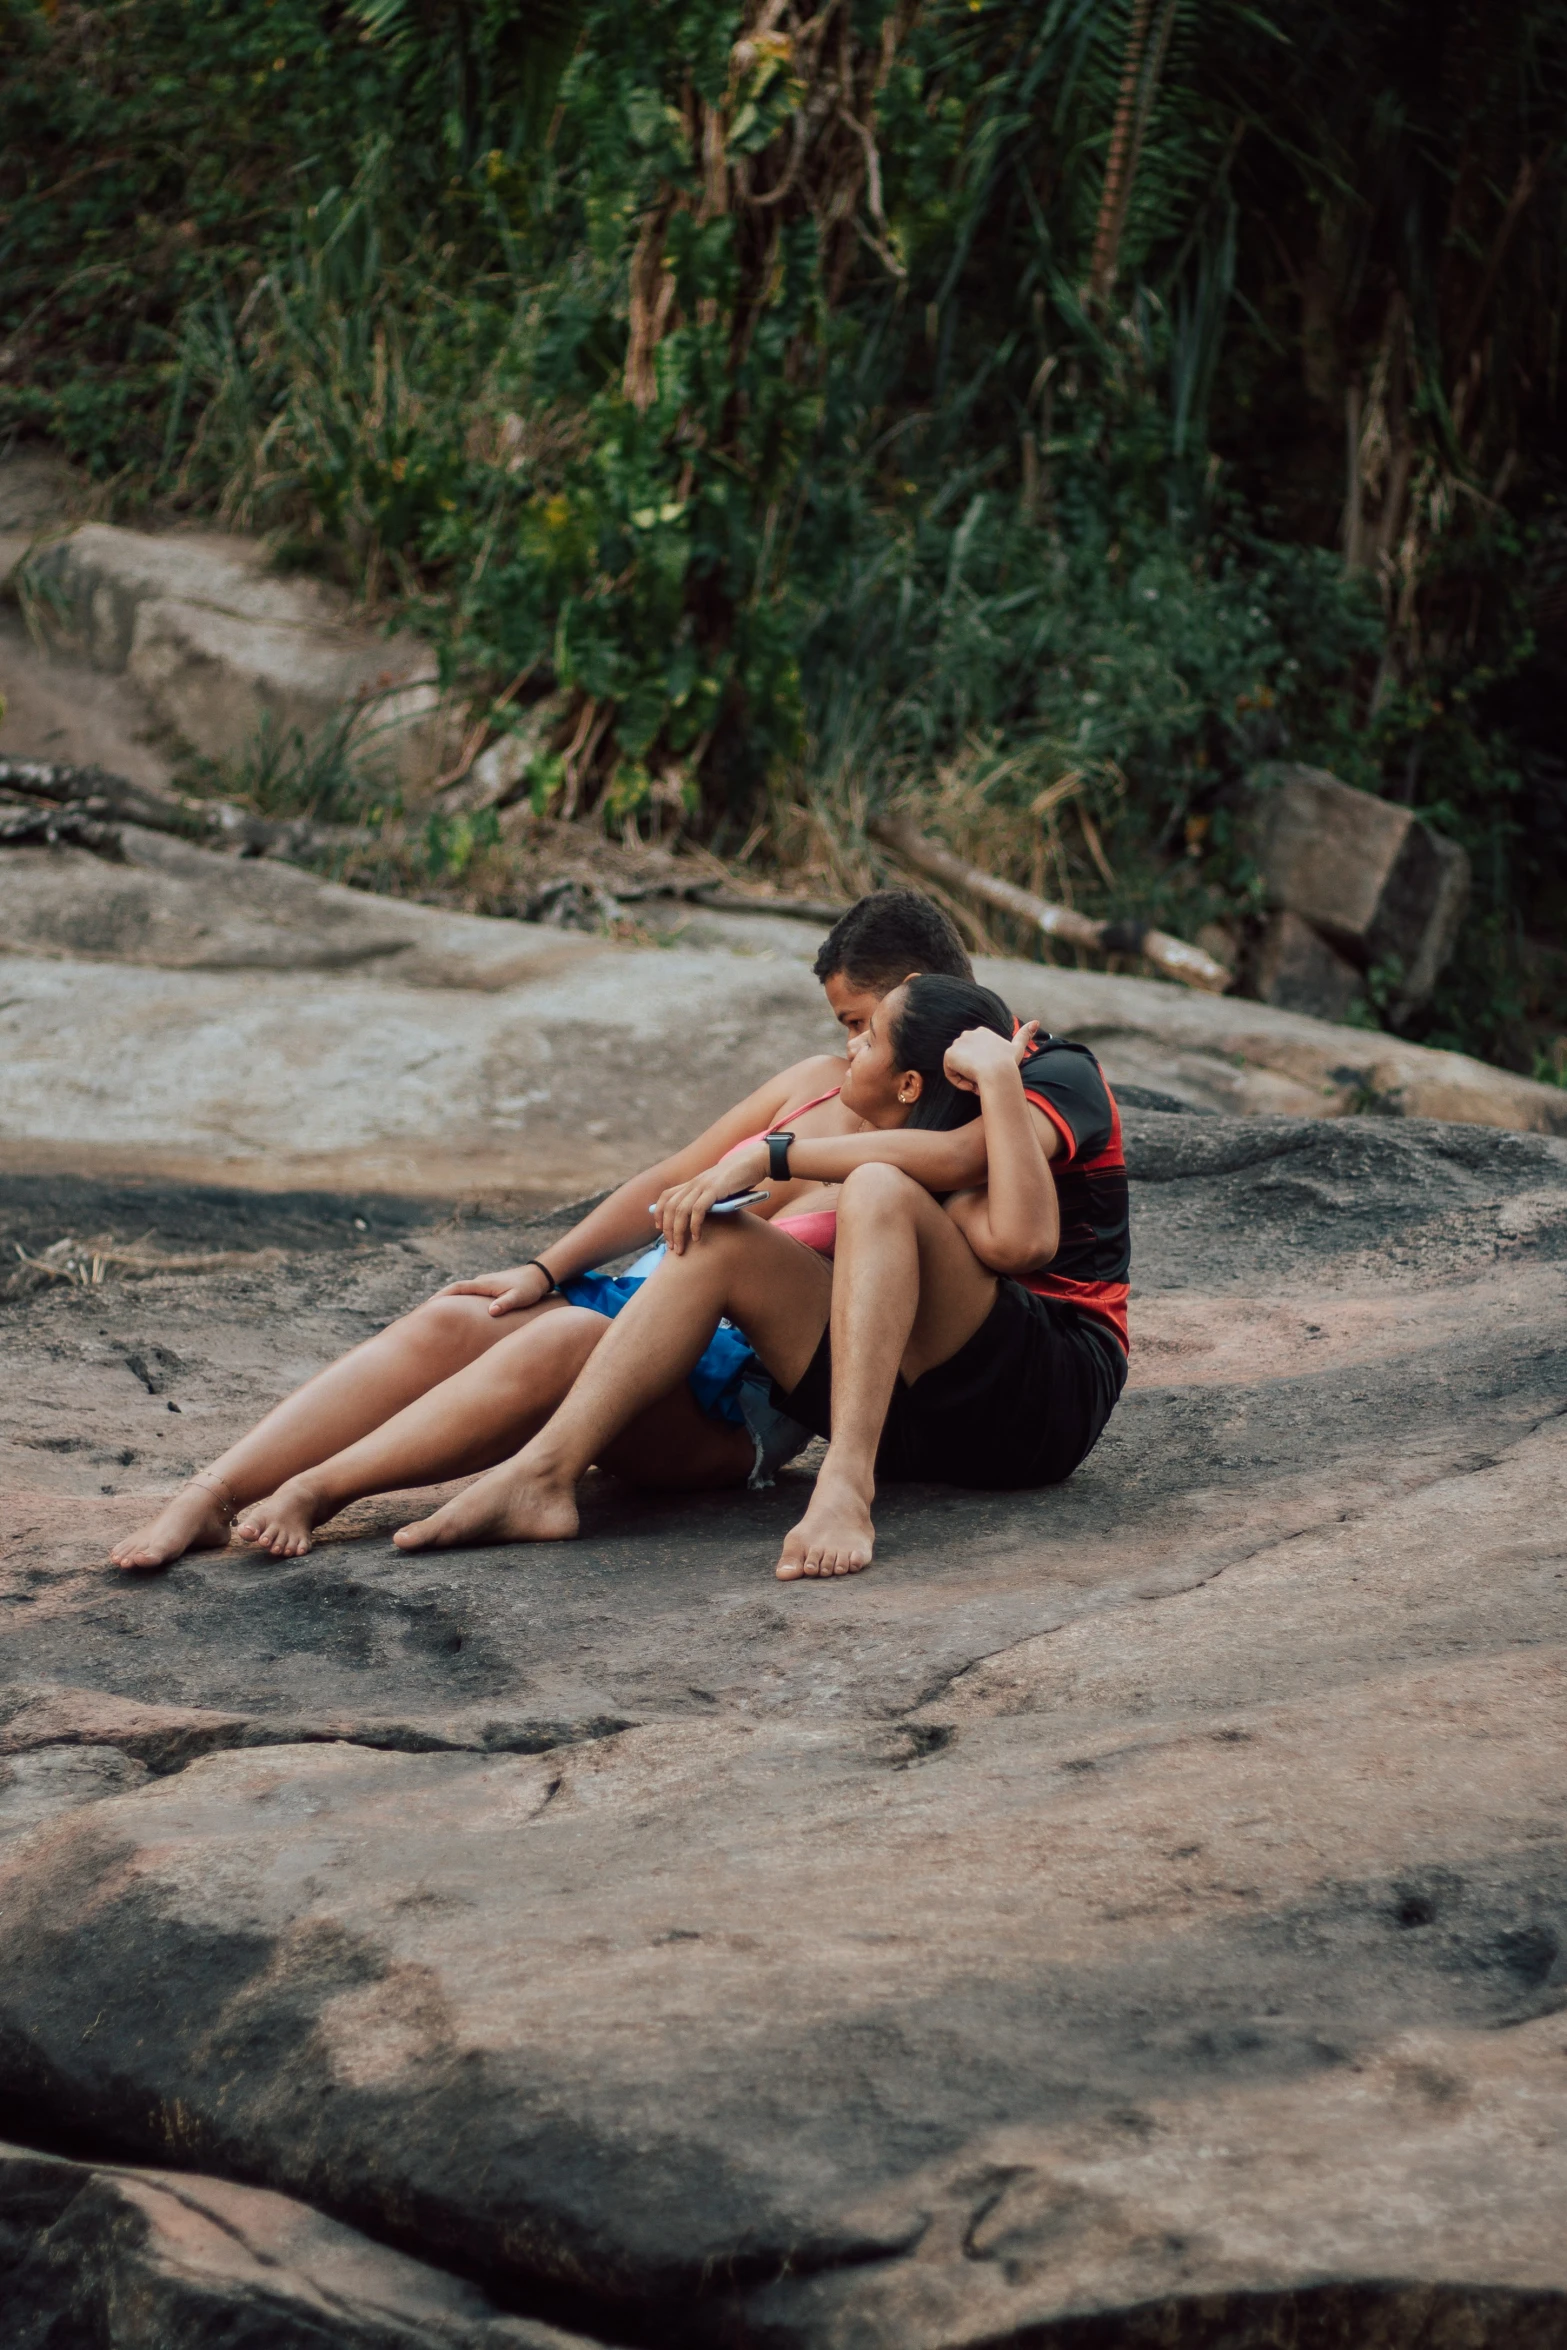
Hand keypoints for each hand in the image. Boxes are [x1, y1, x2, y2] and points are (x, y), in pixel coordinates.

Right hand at [440, 1263, 557, 1317]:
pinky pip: (469, 1294)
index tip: (429, 1304)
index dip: (443, 1295)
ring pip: (462, 1292)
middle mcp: (481, 1282)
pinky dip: (459, 1300)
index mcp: (484, 1284)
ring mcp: (484, 1284)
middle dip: (440, 1298)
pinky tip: (456, 1310)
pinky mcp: (489, 1288)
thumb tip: (491, 1312)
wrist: (538, 1277)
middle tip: (423, 1310)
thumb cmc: (529, 1288)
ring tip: (434, 1313)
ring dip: (448, 1299)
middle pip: (455, 1289)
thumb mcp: (519, 1298)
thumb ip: (505, 1304)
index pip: (458, 1288)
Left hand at [653, 1138, 768, 1253]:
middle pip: (670, 1207)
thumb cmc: (740, 1179)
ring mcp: (703, 1185)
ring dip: (678, 1231)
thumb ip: (708, 1200)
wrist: (755, 1161)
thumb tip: (701, 1219)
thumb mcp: (719, 1190)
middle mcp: (694, 1183)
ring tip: (680, 1248)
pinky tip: (697, 1237)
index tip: (660, 1229)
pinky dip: (695, 1225)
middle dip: (667, 1229)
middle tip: (671, 1247)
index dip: (659, 1212)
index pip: (666, 1196)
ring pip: (681, 1210)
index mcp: (693, 1183)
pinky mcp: (714, 1189)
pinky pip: (698, 1209)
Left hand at [943, 1019, 1038, 1092]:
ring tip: (979, 1082)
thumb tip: (1036, 1022)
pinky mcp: (950, 1054)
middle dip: (973, 1070)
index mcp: (982, 1032)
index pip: (976, 1051)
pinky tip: (971, 1084)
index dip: (983, 1064)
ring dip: (967, 1077)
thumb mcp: (1018, 1048)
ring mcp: (958, 1043)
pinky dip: (959, 1082)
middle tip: (985, 1080)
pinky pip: (950, 1072)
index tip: (991, 1073)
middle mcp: (968, 1034)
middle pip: (966, 1058)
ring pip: (958, 1066)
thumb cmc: (1009, 1063)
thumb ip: (1025, 1035)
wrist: (998, 1073)